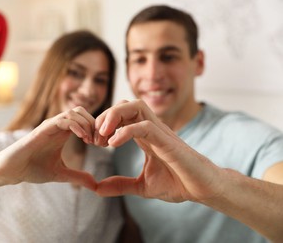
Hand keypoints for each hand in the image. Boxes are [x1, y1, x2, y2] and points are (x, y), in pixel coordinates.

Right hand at [0, 107, 96, 190]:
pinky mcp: (42, 129)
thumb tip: (95, 184)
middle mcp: (57, 126)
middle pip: (81, 112)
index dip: (96, 129)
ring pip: (73, 112)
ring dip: (86, 124)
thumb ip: (78, 176)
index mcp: (63, 133)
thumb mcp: (60, 174)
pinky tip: (82, 138)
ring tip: (91, 140)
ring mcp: (50, 126)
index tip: (102, 145)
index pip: (84, 120)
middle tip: (99, 141)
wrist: (12, 170)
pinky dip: (76, 125)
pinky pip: (62, 120)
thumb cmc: (32, 169)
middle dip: (94, 124)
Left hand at [94, 100, 223, 202]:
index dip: (102, 124)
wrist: (203, 190)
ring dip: (113, 116)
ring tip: (102, 135)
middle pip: (124, 104)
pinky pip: (144, 125)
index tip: (93, 142)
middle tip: (94, 138)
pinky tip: (113, 144)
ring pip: (135, 106)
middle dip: (104, 117)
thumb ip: (119, 185)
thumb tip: (96, 188)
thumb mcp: (141, 186)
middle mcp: (150, 128)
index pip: (120, 116)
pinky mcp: (168, 141)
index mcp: (144, 135)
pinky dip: (125, 131)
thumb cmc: (178, 183)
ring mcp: (160, 132)